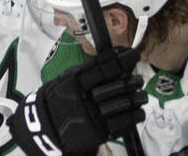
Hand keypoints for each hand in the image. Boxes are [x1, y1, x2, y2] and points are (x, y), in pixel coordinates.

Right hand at [9, 47, 145, 155]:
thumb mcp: (68, 77)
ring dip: (137, 98)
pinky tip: (138, 111)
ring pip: (123, 105)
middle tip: (138, 79)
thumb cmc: (60, 98)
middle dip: (132, 81)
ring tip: (141, 95)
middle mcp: (84, 99)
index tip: (133, 54)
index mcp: (75, 82)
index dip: (122, 60)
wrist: (46, 125)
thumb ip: (90, 69)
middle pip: (117, 86)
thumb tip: (116, 57)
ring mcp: (91, 117)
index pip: (104, 67)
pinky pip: (122, 123)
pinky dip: (134, 116)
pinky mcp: (98, 133)